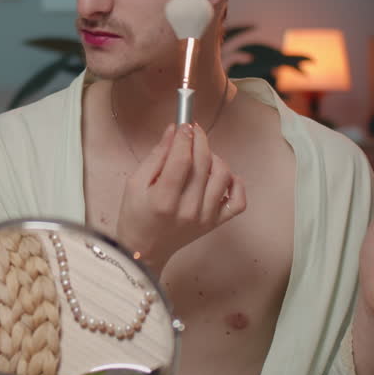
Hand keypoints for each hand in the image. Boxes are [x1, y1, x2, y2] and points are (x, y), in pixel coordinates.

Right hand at [115, 122, 246, 272]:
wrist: (143, 251)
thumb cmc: (135, 216)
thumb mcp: (135, 183)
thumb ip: (157, 156)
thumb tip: (175, 130)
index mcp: (164, 200)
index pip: (182, 159)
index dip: (185, 137)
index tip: (184, 123)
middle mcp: (188, 210)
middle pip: (203, 163)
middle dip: (199, 139)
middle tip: (192, 130)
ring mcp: (205, 218)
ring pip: (223, 175)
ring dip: (214, 158)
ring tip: (201, 156)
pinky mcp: (215, 223)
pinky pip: (238, 200)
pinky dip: (235, 183)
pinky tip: (221, 177)